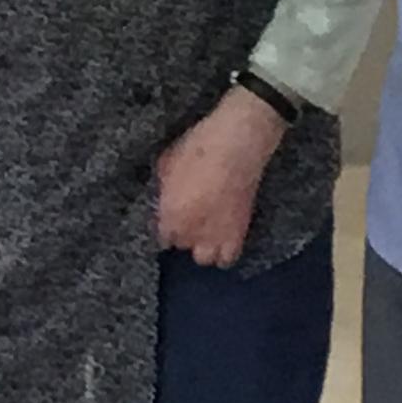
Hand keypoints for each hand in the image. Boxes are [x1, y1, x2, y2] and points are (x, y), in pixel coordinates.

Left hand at [155, 88, 288, 268]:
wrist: (239, 143)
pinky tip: (223, 237)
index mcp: (169, 214)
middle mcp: (190, 232)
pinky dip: (225, 252)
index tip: (171, 218)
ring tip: (206, 232)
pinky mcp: (239, 233)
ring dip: (203, 247)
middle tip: (189, 219)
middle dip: (184, 234)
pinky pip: (229, 257)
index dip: (167, 227)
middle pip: (182, 247)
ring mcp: (216, 236)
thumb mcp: (168, 162)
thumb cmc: (199, 146)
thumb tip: (167, 197)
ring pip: (205, 259)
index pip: (162, 237)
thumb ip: (164, 188)